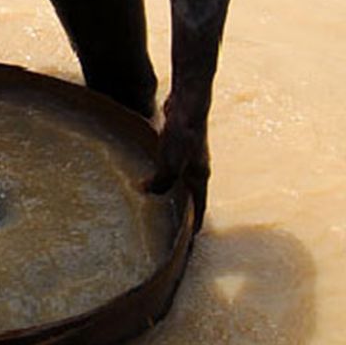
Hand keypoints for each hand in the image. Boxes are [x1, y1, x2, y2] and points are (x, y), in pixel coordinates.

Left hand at [145, 97, 209, 232]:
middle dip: (185, 213)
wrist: (189, 104)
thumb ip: (161, 180)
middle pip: (192, 197)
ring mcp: (189, 156)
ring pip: (180, 182)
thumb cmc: (184, 134)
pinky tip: (150, 177)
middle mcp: (197, 169)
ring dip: (172, 194)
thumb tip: (145, 191)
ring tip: (160, 206)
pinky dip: (163, 177)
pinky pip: (171, 167)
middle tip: (173, 229)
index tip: (191, 242)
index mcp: (199, 177)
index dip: (195, 224)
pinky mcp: (178, 145)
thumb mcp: (171, 162)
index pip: (200, 207)